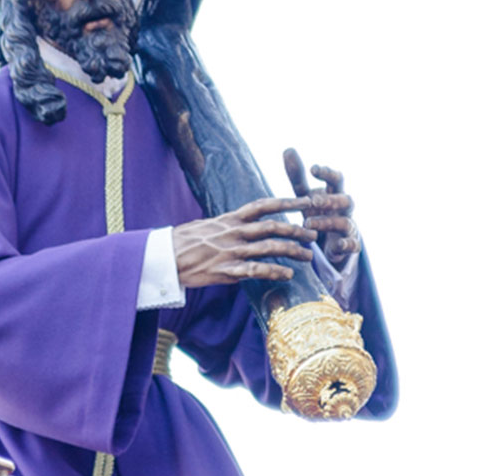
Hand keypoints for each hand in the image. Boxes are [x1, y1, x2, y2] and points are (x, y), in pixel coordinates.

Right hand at [171, 197, 316, 287]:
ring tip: (308, 256)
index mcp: (229, 219)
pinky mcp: (225, 271)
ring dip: (292, 251)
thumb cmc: (185, 242)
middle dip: (296, 229)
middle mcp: (233, 232)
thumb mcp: (208, 226)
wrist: (162, 258)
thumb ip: (230, 225)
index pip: (263, 205)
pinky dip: (273, 272)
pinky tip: (288, 275)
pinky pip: (255, 271)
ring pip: (268, 248)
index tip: (306, 200)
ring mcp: (230, 252)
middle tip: (314, 232)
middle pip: (272, 226)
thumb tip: (246, 223)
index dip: (287, 201)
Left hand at [283, 148, 360, 267]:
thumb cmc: (318, 213)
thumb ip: (298, 175)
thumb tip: (287, 149)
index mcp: (334, 194)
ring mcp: (349, 228)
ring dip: (327, 222)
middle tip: (313, 200)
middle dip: (331, 199)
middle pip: (346, 199)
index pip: (336, 180)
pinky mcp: (350, 246)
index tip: (313, 168)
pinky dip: (346, 245)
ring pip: (345, 222)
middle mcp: (344, 210)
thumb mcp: (305, 195)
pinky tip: (336, 246)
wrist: (329, 245)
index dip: (328, 173)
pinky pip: (353, 245)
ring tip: (307, 223)